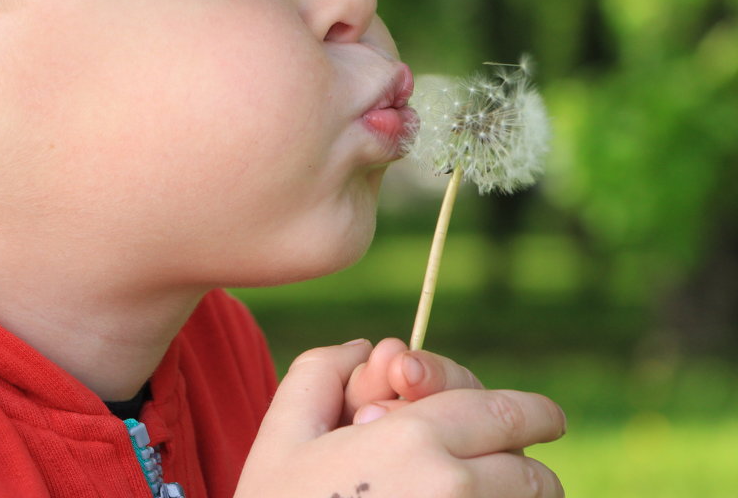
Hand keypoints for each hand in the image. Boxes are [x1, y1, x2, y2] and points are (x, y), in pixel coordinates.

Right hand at [236, 343, 564, 496]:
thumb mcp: (282, 433)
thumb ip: (322, 372)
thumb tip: (372, 345)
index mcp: (413, 438)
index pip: (511, 414)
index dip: (534, 413)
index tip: (544, 420)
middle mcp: (453, 487)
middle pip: (535, 473)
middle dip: (522, 464)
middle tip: (504, 468)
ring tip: (476, 496)